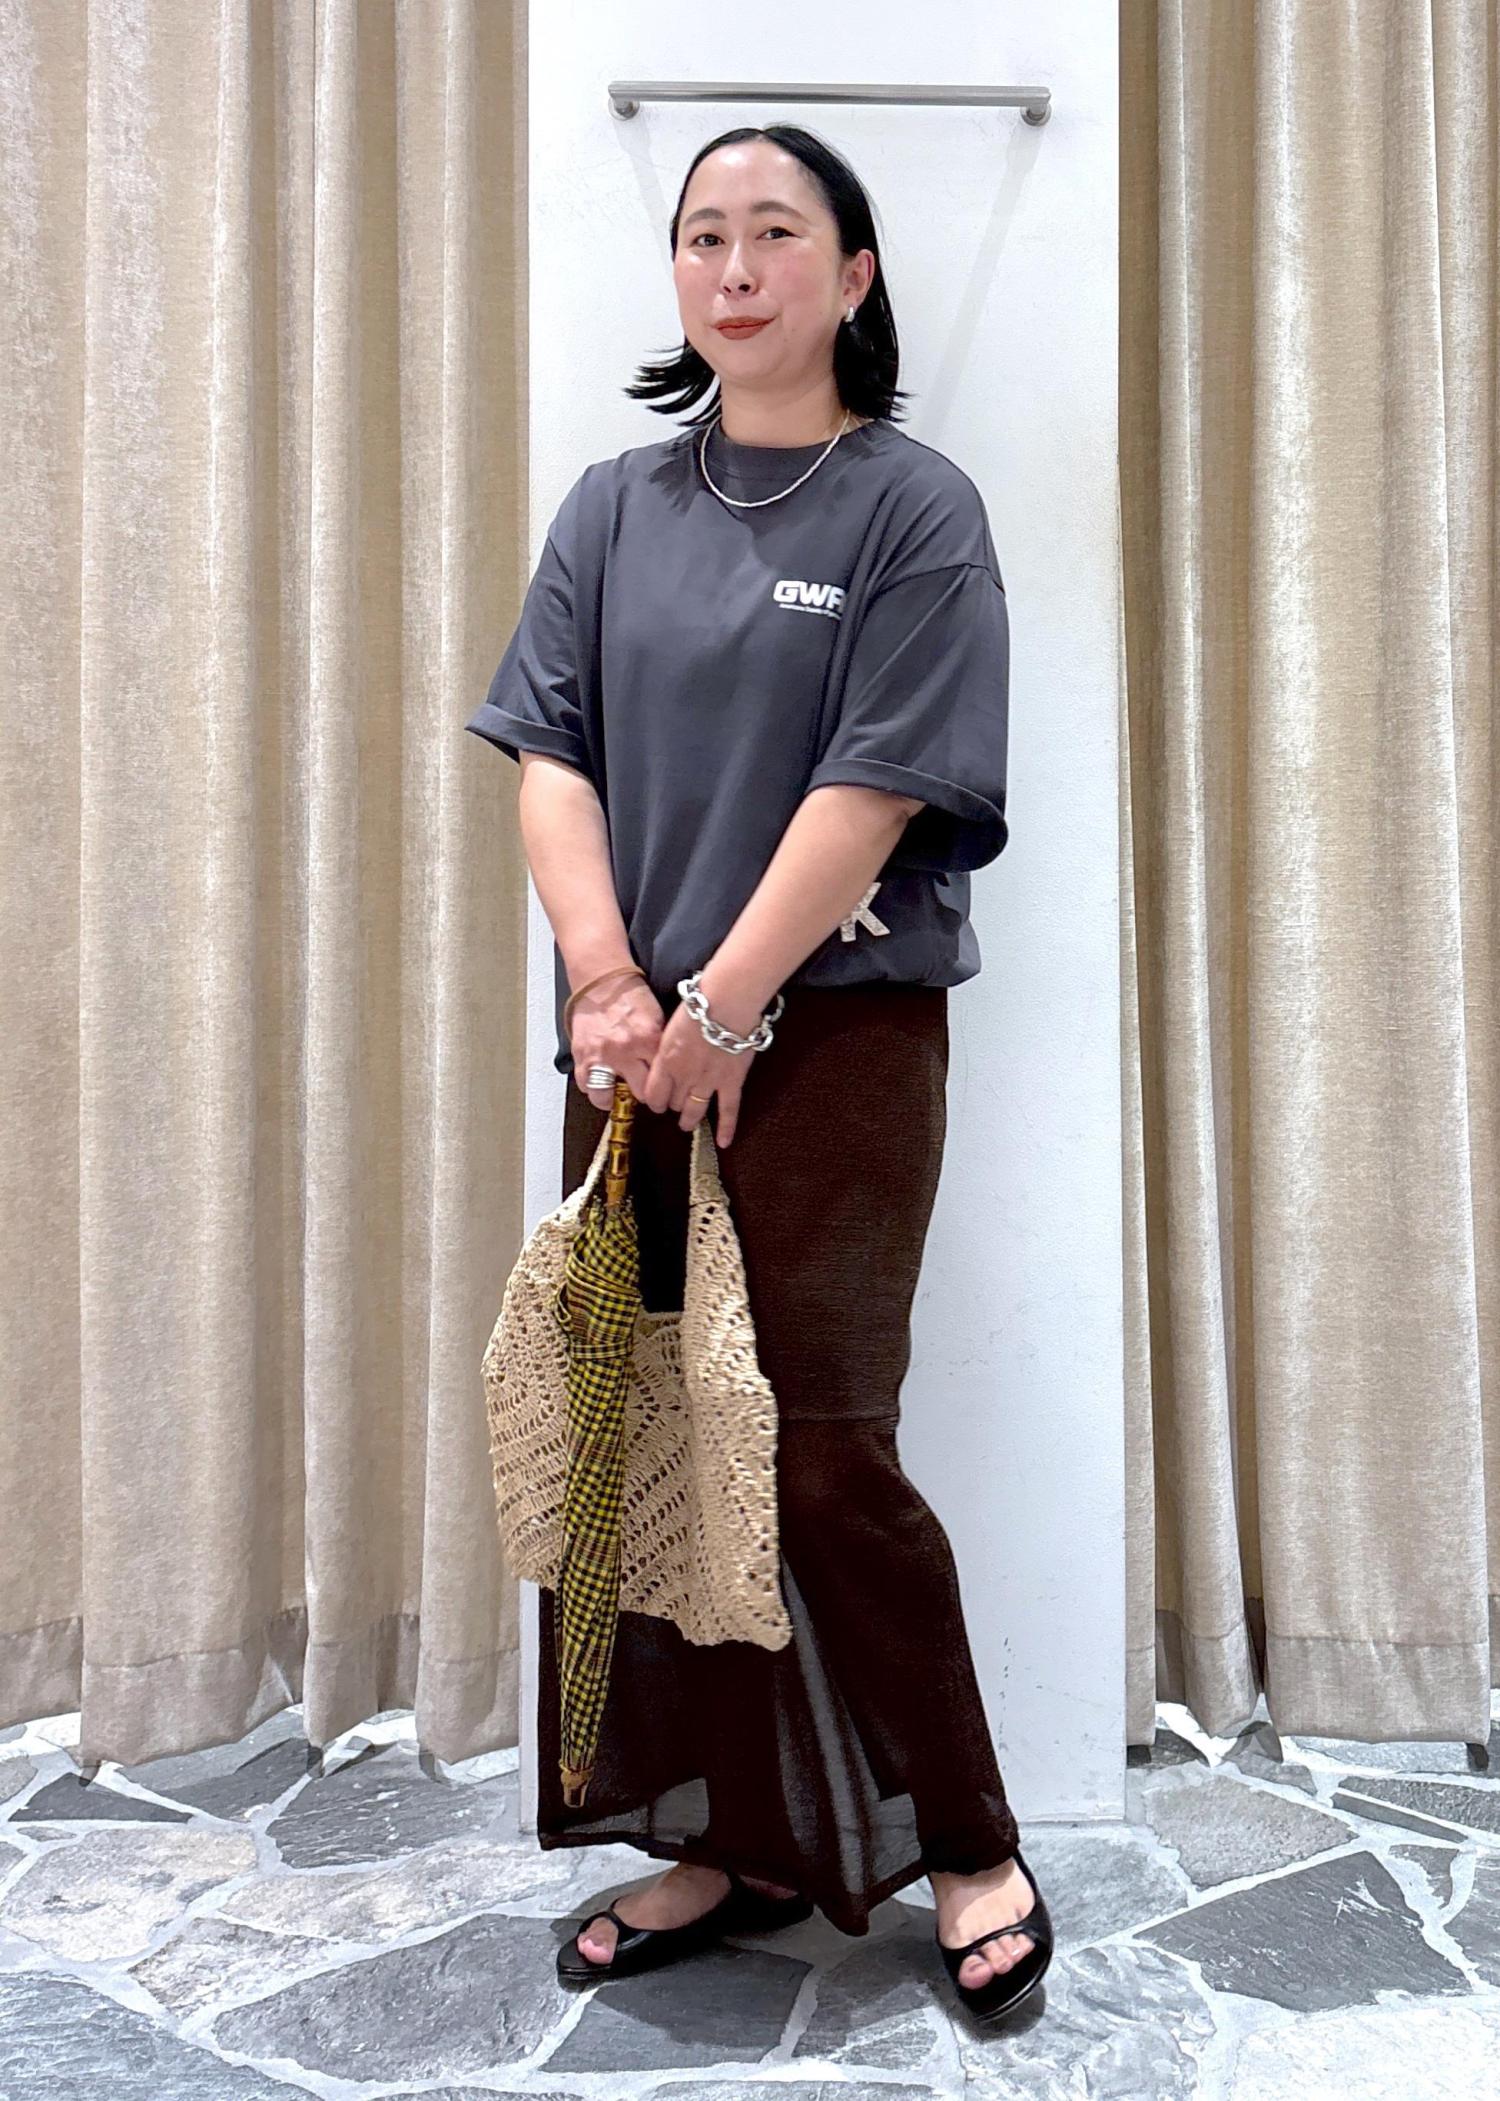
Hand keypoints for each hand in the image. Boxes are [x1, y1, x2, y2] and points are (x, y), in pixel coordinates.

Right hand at [569, 977, 664, 1110]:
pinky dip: (592, 1086)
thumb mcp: (657, 1018)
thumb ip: (660, 1046)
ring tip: (616, 1094)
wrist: (602, 980)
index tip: (666, 1092)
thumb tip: (667, 1069)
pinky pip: (586, 1085)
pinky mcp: (582, 1055)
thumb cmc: (630, 995)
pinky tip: (599, 1080)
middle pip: (640, 1093)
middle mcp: (625, 1051)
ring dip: (612, 1098)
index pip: (663, 1078)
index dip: (666, 1087)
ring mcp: (601, 1056)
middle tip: (643, 1091)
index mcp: (649, 1039)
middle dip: (644, 1094)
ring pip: (605, 1097)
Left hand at [640, 992, 760, 1145]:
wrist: (727, 1001)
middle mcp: (684, 1076)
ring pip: (694, 1110)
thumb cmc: (701, 1004)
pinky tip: (724, 1142)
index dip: (654, 1101)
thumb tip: (666, 1053)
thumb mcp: (671, 1024)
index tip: (655, 1102)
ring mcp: (708, 1082)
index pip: (654, 1092)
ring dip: (689, 1119)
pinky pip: (728, 1110)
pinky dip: (727, 1128)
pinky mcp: (732, 1082)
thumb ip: (667, 1045)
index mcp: (666, 1060)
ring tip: (687, 1124)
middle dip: (672, 1105)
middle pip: (673, 1101)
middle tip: (674, 1105)